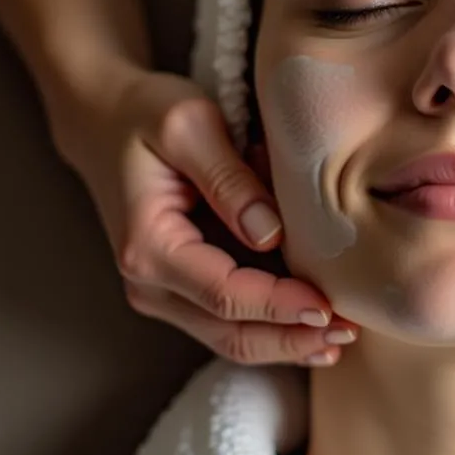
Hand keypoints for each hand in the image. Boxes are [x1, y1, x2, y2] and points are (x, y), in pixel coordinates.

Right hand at [49, 61, 354, 365]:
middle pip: (229, 333)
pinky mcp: (182, 285)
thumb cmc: (146, 113)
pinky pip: (230, 319)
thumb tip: (271, 234)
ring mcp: (163, 291)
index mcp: (149, 246)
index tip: (328, 307)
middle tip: (350, 332)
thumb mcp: (190, 126)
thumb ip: (229, 179)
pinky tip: (315, 327)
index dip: (280, 306)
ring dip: (287, 341)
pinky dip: (273, 326)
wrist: (104, 118)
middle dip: (292, 339)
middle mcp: (149, 283)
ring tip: (344, 336)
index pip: (225, 294)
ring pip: (231, 337)